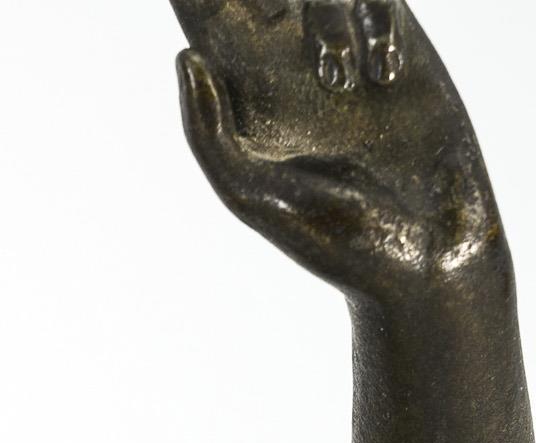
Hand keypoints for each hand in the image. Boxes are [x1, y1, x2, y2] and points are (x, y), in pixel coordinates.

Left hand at [172, 2, 500, 299]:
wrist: (421, 252)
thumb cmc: (330, 236)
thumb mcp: (249, 191)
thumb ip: (209, 130)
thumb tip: (186, 57)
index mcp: (246, 104)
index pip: (215, 31)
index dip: (211, 9)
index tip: (217, 12)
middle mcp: (294, 72)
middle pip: (267, 1)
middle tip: (292, 42)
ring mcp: (348, 57)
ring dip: (327, 17)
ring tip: (338, 79)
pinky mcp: (401, 50)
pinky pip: (380, 0)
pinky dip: (376, 20)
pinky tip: (383, 77)